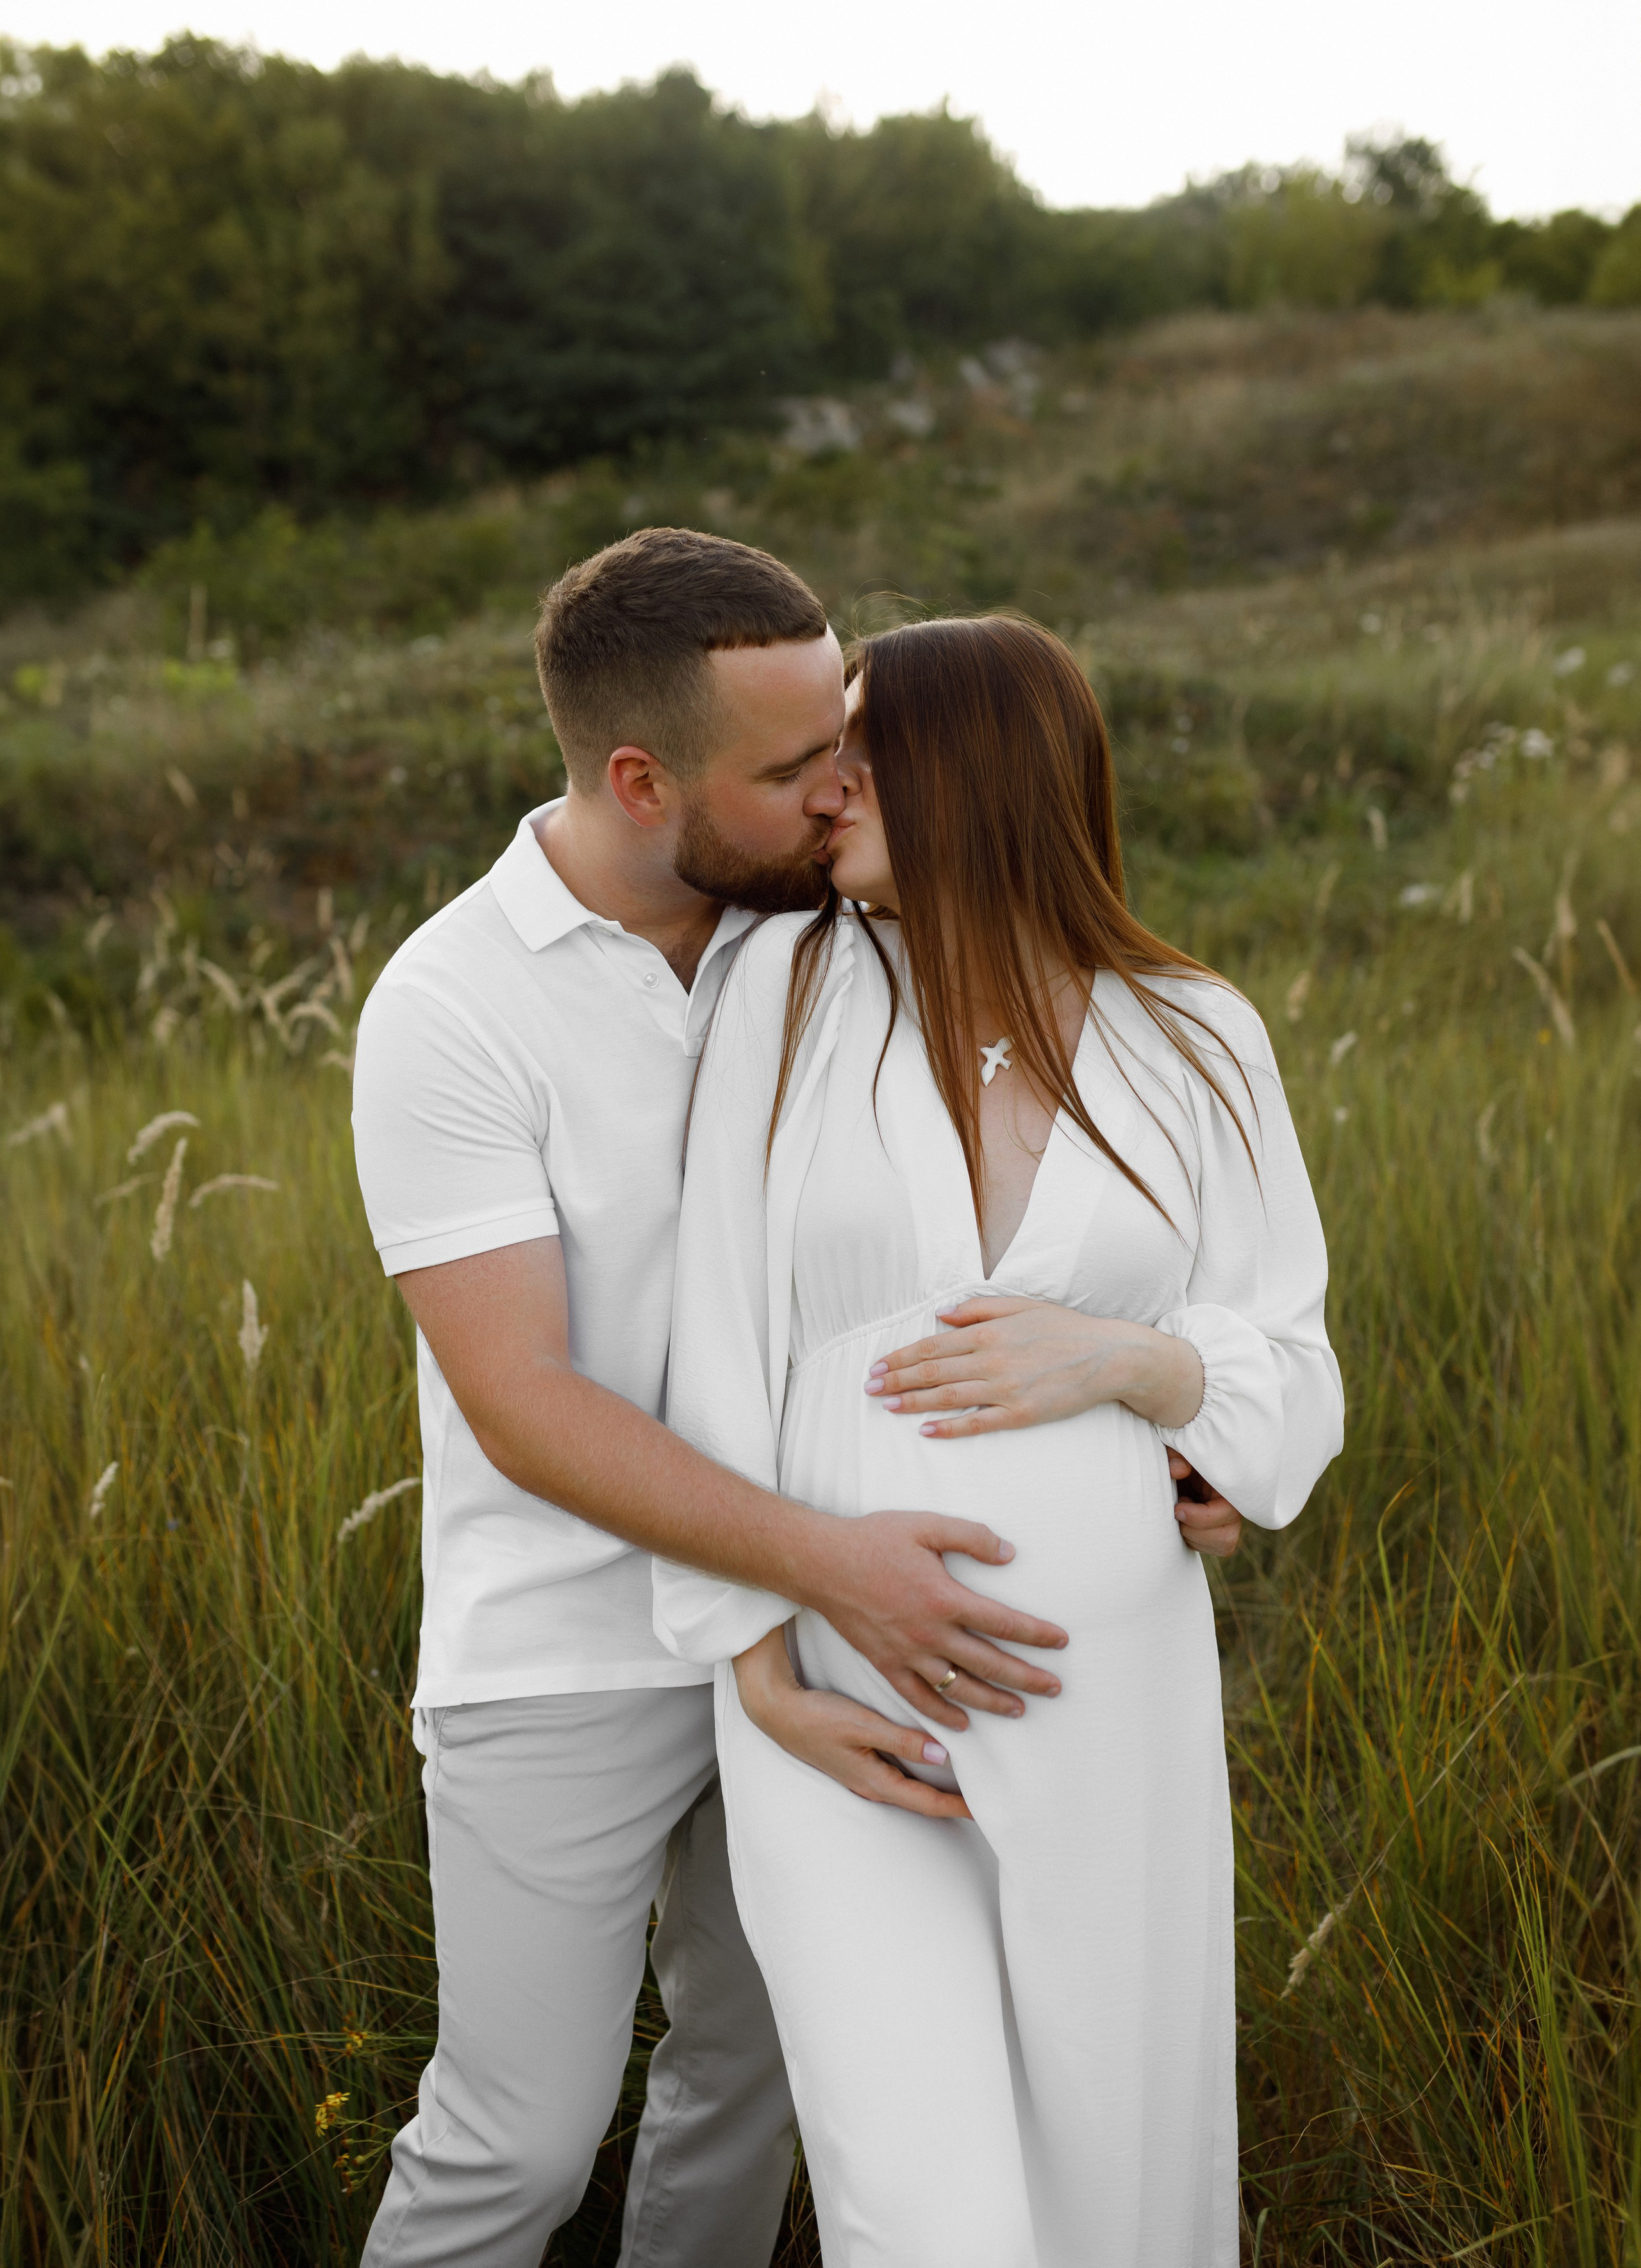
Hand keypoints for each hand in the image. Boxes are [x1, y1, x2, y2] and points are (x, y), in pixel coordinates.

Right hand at [734, 1627, 971, 1821]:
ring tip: (968, 1781)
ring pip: (912, 1786)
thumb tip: (943, 1755)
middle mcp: (872, 1785)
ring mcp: (864, 1775)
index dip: (959, 1807)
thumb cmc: (817, 1718)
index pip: (927, 1802)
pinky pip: (899, 1772)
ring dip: (939, 1786)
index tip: (988, 1809)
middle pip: (923, 1800)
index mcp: (875, 1782)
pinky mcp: (858, 1761)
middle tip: (988, 1796)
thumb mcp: (862, 1726)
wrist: (777, 1712)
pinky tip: (933, 1758)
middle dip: (954, 1802)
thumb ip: (902, 1740)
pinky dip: (921, 1770)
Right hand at [792, 1507, 1066, 1732]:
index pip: (1003, 1622)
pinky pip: (919, 1698)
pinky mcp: (886, 1665)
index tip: (1060, 1641)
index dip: (1036, 1634)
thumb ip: (972, 1537)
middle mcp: (930, 1633)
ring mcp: (907, 1654)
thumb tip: (1010, 1553)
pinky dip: (943, 1714)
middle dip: (1027, 1677)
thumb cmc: (874, 1540)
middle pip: (989, 1663)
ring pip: (959, 1687)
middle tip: (1055, 1688)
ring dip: (994, 1700)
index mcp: (945, 1598)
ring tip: (1021, 1709)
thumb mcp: (926, 1525)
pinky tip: (963, 1724)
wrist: (821, 1564)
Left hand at [866, 1295, 1204, 1435]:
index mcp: (989, 1331)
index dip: (901, 1357)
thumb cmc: (1065, 1328)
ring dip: (913, 1402)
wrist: (1110, 1355)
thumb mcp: (1021, 1305)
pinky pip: (979, 1422)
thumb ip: (979, 1308)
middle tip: (868, 1388)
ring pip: (949, 1396)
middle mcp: (993, 1358)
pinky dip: (950, 1427)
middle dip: (897, 1379)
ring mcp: (1007, 1388)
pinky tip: (926, 1431)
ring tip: (886, 1406)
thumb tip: (941, 1314)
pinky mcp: (1022, 1413)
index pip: (933, 1345)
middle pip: (933, 1370)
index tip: (877, 1365)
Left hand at [1170, 1453, 1242, 1558]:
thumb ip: (1176, 1456)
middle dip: (1195, 1530)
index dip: (1201, 1517)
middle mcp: (1235, 1504)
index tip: (1178, 1508)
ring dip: (1193, 1536)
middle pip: (1227, 1537)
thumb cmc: (1179, 1455)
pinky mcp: (1219, 1530)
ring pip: (1222, 1546)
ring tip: (1180, 1515)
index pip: (1228, 1512)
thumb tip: (1178, 1469)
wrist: (1177, 1465)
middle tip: (1176, 1512)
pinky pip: (1211, 1548)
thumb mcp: (1176, 1449)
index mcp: (1229, 1483)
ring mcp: (1229, 1519)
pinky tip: (1183, 1522)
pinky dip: (1192, 1540)